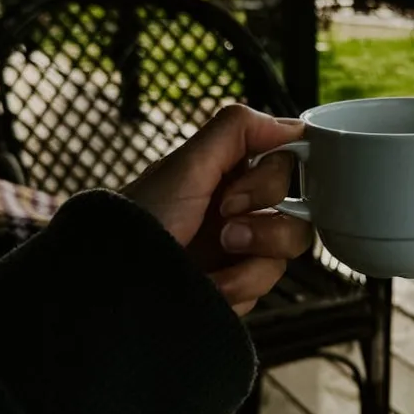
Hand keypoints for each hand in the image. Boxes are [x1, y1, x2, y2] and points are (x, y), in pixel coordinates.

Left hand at [123, 105, 311, 315]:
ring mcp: (241, 250)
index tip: (241, 190)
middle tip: (224, 228)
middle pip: (299, 208)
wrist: (113, 288)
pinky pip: (269, 286)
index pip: (286, 163)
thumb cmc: (138, 222)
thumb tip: (291, 125)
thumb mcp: (185, 166)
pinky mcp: (239, 286)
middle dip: (263, 222)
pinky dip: (240, 287)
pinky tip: (209, 287)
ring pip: (289, 249)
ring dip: (254, 260)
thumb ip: (236, 129)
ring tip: (216, 263)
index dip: (275, 178)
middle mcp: (239, 208)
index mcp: (228, 173)